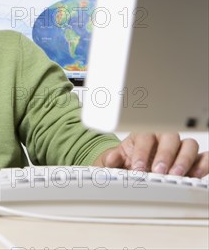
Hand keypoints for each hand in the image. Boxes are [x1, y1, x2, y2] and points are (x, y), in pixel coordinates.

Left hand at [94, 133, 208, 177]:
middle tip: (158, 171)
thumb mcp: (117, 159)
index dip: (142, 152)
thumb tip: (111, 158)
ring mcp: (180, 148)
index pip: (145, 137)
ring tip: (175, 175)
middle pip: (170, 137)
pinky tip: (195, 175)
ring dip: (183, 160)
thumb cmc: (129, 160)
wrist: (136, 168)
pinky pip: (204, 157)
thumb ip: (113, 158)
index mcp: (144, 134)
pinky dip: (203, 164)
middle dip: (164, 155)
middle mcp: (164, 138)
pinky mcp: (194, 160)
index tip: (138, 168)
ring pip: (189, 144)